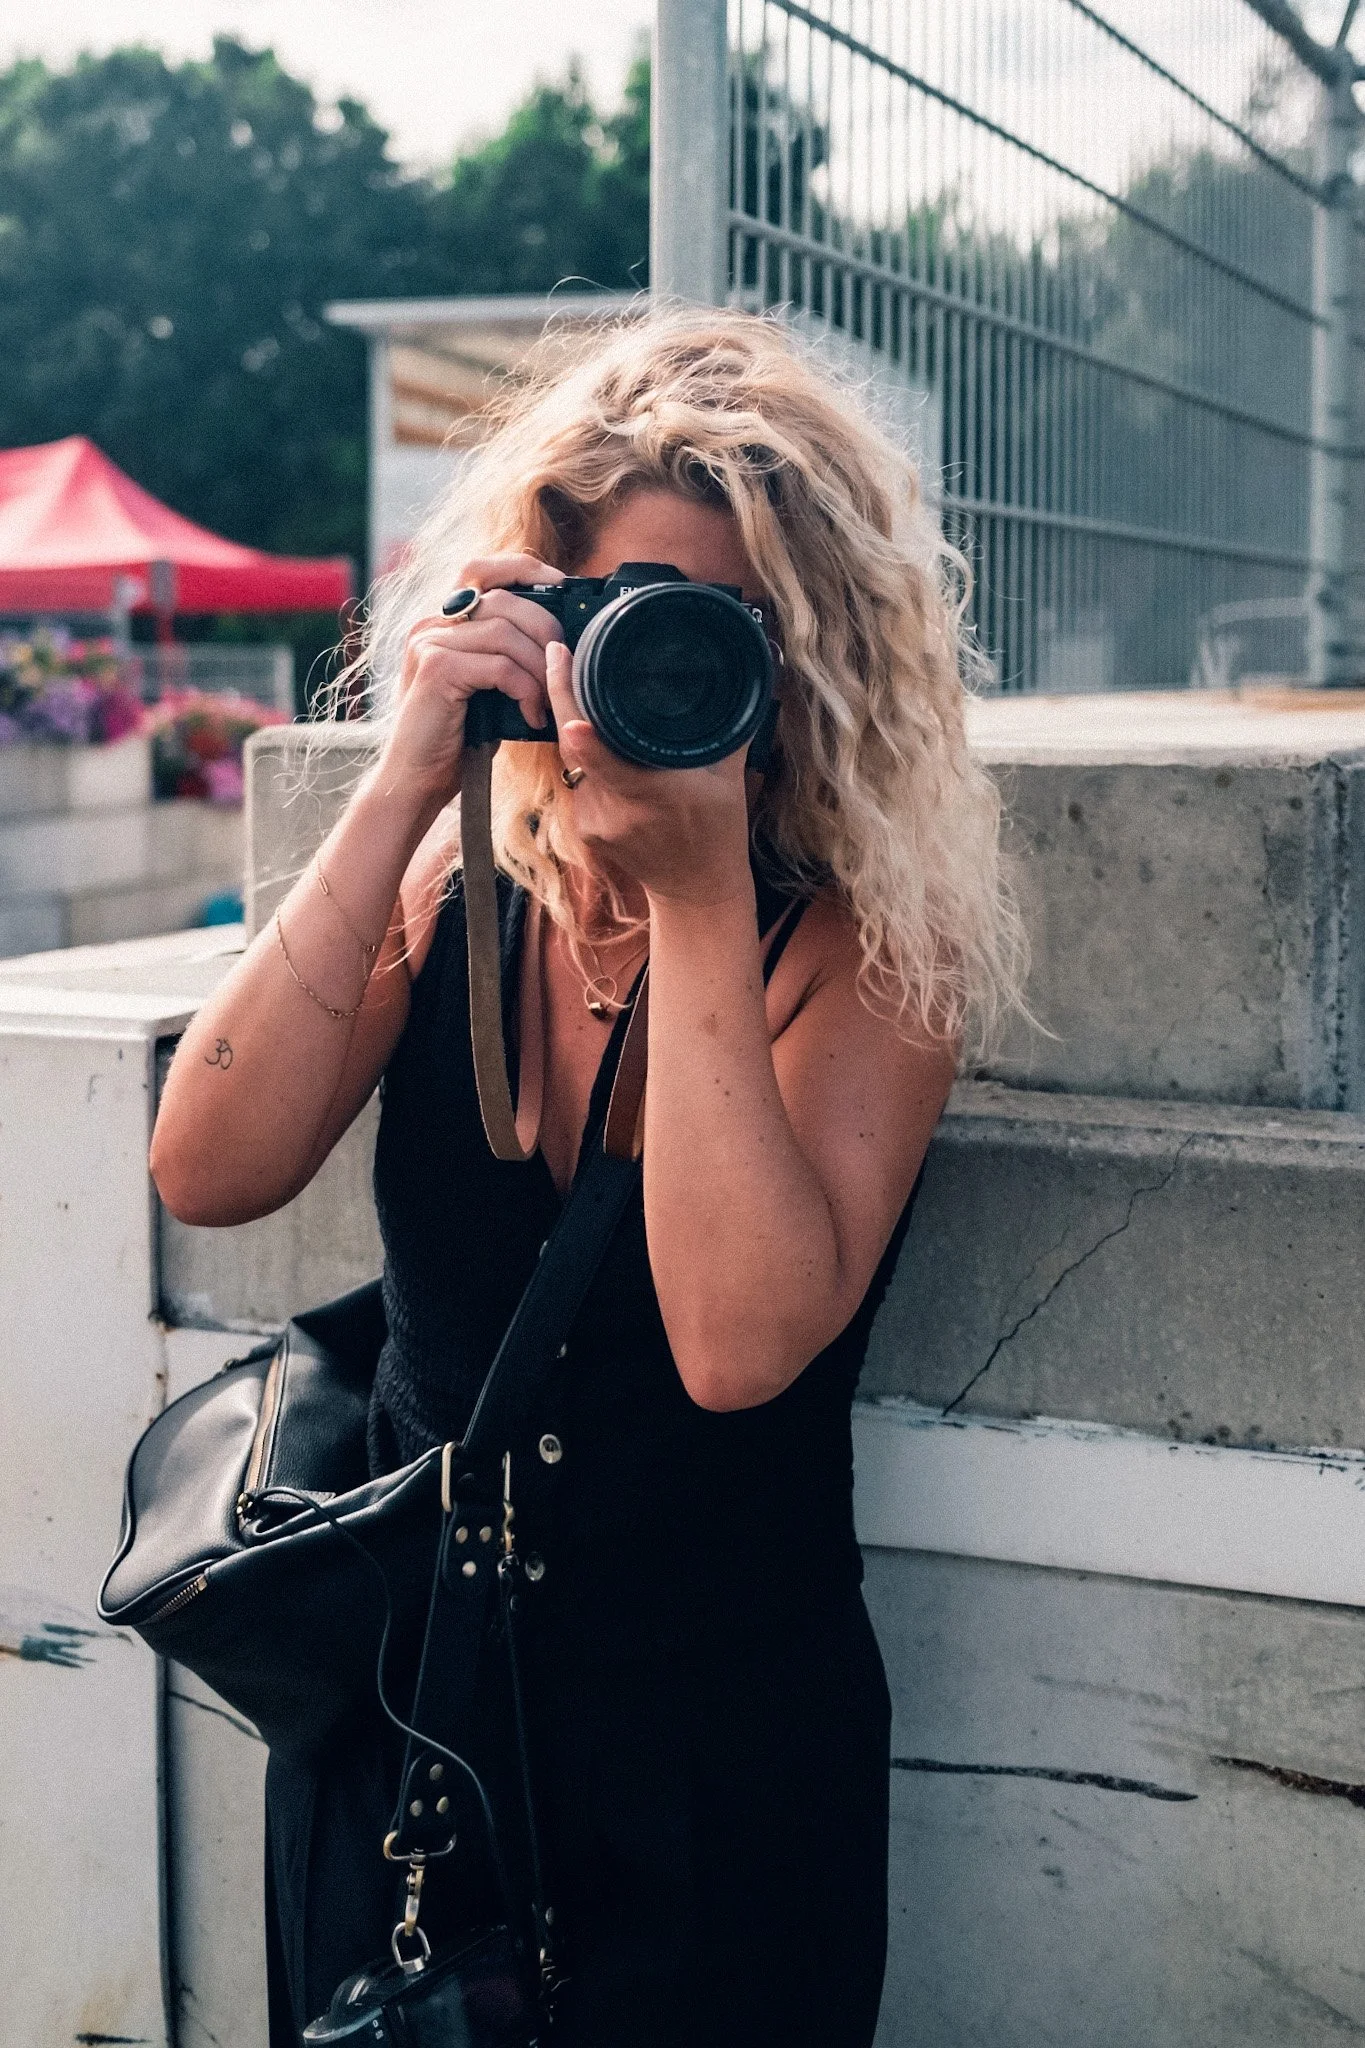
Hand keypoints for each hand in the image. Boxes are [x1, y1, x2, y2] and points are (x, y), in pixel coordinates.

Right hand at [379, 553, 564, 811]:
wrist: (417, 780)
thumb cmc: (458, 737)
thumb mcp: (487, 686)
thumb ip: (509, 654)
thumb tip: (560, 640)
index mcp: (442, 620)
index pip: (482, 569)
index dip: (526, 570)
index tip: (563, 587)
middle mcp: (430, 622)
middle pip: (504, 599)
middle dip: (546, 629)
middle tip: (565, 666)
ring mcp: (429, 642)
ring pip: (505, 632)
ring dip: (540, 668)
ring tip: (548, 701)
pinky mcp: (436, 669)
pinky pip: (499, 665)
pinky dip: (525, 689)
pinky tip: (531, 714)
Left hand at [546, 642, 753, 907]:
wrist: (695, 890)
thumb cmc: (719, 829)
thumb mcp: (730, 778)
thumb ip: (728, 729)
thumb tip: (741, 676)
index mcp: (655, 795)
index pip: (606, 758)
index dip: (580, 724)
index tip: (565, 678)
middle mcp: (618, 810)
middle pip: (577, 748)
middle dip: (562, 697)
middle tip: (558, 652)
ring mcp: (595, 822)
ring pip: (571, 761)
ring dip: (573, 725)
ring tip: (573, 678)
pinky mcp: (584, 828)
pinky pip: (576, 778)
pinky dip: (583, 755)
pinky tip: (590, 732)